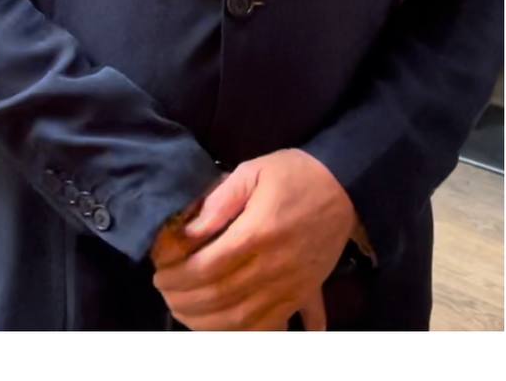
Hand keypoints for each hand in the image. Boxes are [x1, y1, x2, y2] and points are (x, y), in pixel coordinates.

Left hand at [151, 149, 354, 330]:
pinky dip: (244, 334)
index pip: (208, 268)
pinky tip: (223, 329)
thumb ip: (219, 200)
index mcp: (259, 233)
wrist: (345, 186)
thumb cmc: (295, 174)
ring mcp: (291, 286)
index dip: (177, 275)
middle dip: (184, 300)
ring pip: (242, 321)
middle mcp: (274, 266)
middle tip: (164, 290)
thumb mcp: (253, 171)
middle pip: (220, 298)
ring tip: (183, 310)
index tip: (159, 271)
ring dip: (206, 323)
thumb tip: (189, 229)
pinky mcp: (302, 294)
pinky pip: (271, 327)